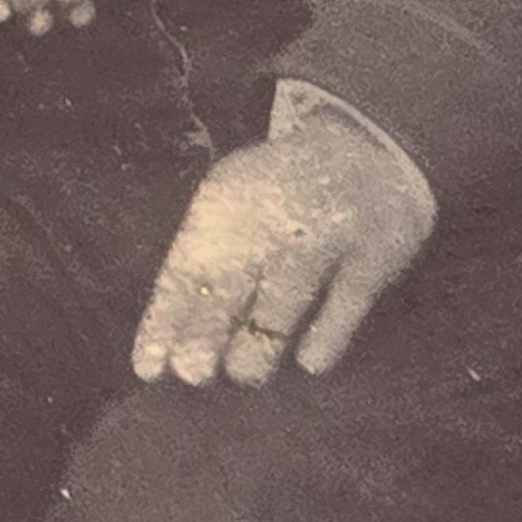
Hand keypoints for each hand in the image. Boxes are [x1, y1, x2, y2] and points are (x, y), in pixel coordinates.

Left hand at [130, 95, 436, 388]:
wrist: (367, 147)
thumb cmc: (282, 194)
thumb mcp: (233, 205)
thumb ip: (206, 264)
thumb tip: (172, 342)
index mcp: (226, 205)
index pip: (187, 270)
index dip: (166, 321)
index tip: (148, 368)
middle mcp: (273, 216)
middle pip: (231, 281)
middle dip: (206, 330)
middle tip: (192, 373)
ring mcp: (326, 234)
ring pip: (286, 297)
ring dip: (261, 342)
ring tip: (244, 374)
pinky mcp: (374, 254)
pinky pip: (347, 302)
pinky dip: (328, 334)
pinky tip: (311, 363)